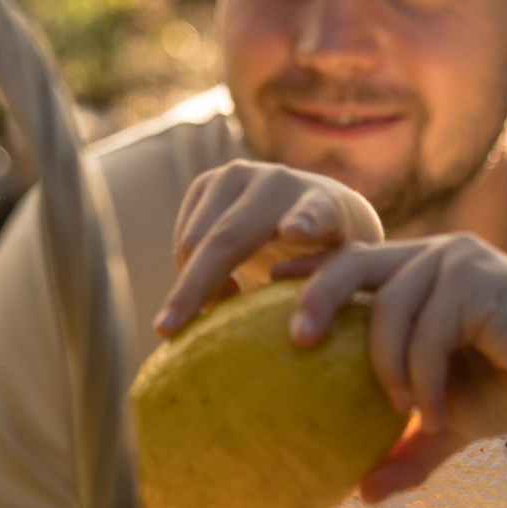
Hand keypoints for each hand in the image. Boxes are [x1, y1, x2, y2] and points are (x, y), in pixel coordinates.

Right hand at [156, 160, 383, 334]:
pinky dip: (190, 273)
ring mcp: (236, 177)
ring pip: (192, 242)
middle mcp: (277, 183)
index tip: (295, 233)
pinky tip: (218, 287)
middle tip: (166, 330)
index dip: (307, 221)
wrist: (312, 216)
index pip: (318, 212)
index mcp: (326, 207)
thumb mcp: (340, 280)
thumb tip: (287, 311)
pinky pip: (181, 242)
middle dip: (195, 286)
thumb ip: (322, 292)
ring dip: (192, 286)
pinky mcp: (205, 184)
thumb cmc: (330, 261)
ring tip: (219, 313)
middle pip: (227, 239)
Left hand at [290, 235, 506, 500]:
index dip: (306, 275)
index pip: (350, 265)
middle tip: (292, 342)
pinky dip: (425, 375)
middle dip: (314, 297)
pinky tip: (435, 409)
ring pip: (390, 306)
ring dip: (388, 366)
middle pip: (352, 264)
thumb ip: (407, 449)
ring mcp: (459, 262)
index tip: (262, 295)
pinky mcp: (482, 280)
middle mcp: (434, 257)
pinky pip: (429, 330)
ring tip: (402, 410)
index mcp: (419, 274)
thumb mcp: (451, 421)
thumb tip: (361, 497)